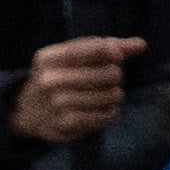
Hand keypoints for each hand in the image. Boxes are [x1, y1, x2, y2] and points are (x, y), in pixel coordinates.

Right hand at [6, 34, 141, 144]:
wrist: (28, 111)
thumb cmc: (61, 76)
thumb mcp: (73, 56)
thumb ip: (108, 47)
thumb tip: (141, 44)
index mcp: (49, 57)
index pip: (98, 48)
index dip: (115, 53)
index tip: (114, 57)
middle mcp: (49, 79)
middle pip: (110, 73)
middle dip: (115, 75)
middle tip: (109, 79)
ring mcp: (57, 103)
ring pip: (112, 95)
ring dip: (114, 95)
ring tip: (105, 94)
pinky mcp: (66, 124)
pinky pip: (107, 115)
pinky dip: (110, 112)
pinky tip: (101, 108)